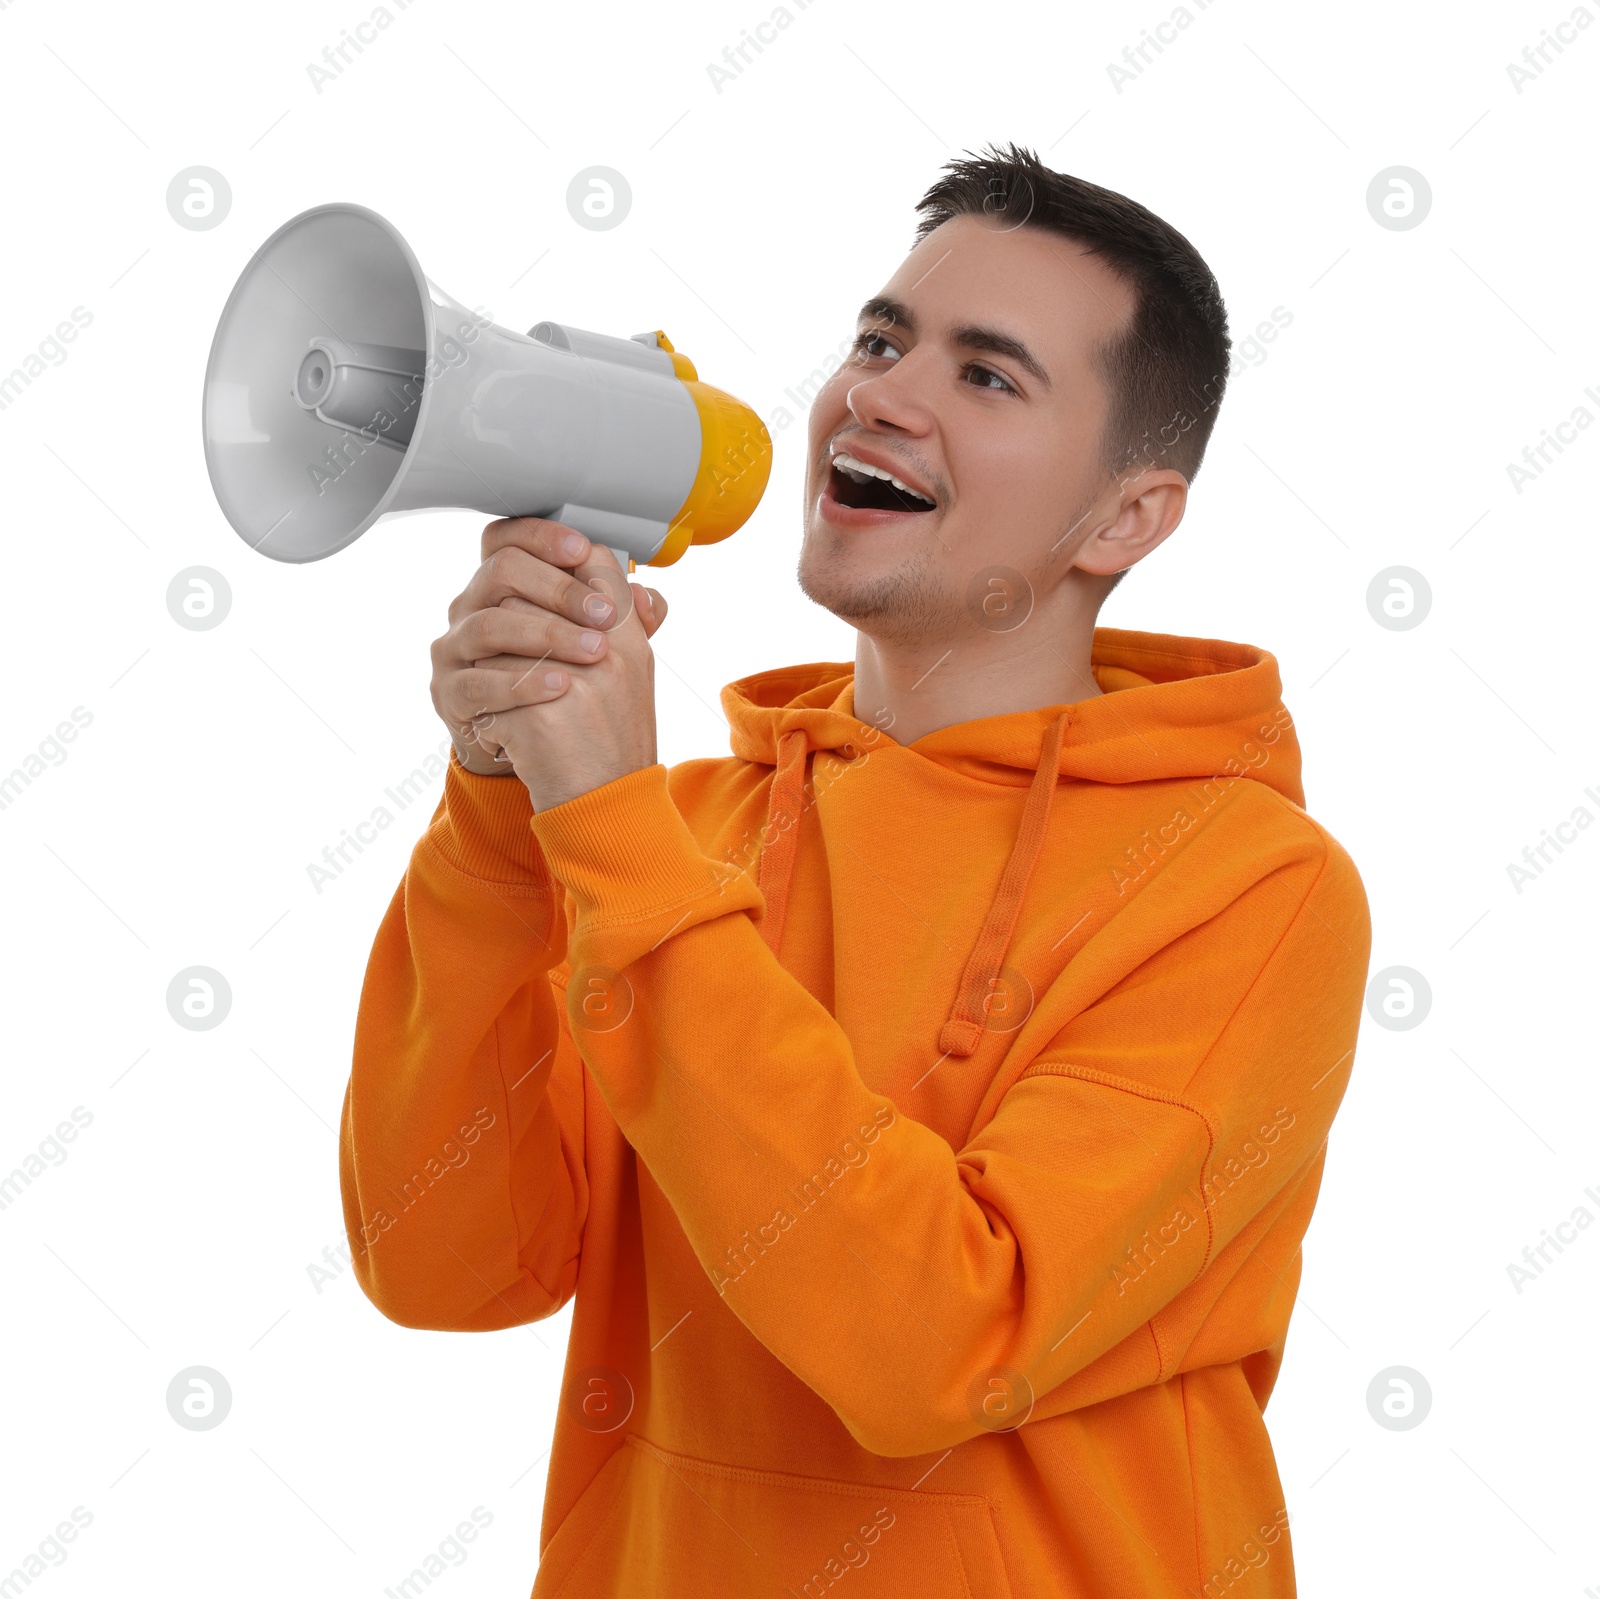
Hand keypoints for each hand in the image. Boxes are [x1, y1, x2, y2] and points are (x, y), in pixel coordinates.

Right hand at [430, 517, 669, 808]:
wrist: (537, 750)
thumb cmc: (563, 686)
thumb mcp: (595, 648)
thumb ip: (622, 620)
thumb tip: (649, 598)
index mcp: (503, 584)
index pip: (508, 537)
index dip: (541, 536)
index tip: (582, 550)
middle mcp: (472, 607)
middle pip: (501, 571)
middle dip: (559, 588)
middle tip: (604, 615)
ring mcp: (455, 649)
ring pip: (489, 625)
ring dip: (548, 635)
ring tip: (596, 653)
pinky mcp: (449, 693)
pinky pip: (477, 683)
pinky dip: (522, 683)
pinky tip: (560, 686)